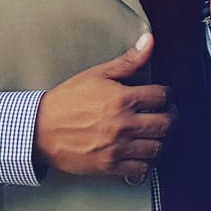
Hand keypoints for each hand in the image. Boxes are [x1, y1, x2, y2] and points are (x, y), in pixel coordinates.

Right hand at [33, 33, 174, 178]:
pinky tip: (144, 152)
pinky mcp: (109, 166)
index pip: (162, 96)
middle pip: (166, 124)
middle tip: (168, 115)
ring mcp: (117, 147)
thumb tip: (148, 41)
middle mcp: (123, 124)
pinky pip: (141, 169)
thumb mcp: (97, 74)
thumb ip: (128, 60)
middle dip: (172, 118)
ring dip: (163, 140)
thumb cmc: (67, 101)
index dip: (167, 95)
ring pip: (158, 147)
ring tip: (158, 134)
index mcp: (122, 99)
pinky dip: (148, 161)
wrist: (38, 129)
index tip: (164, 97)